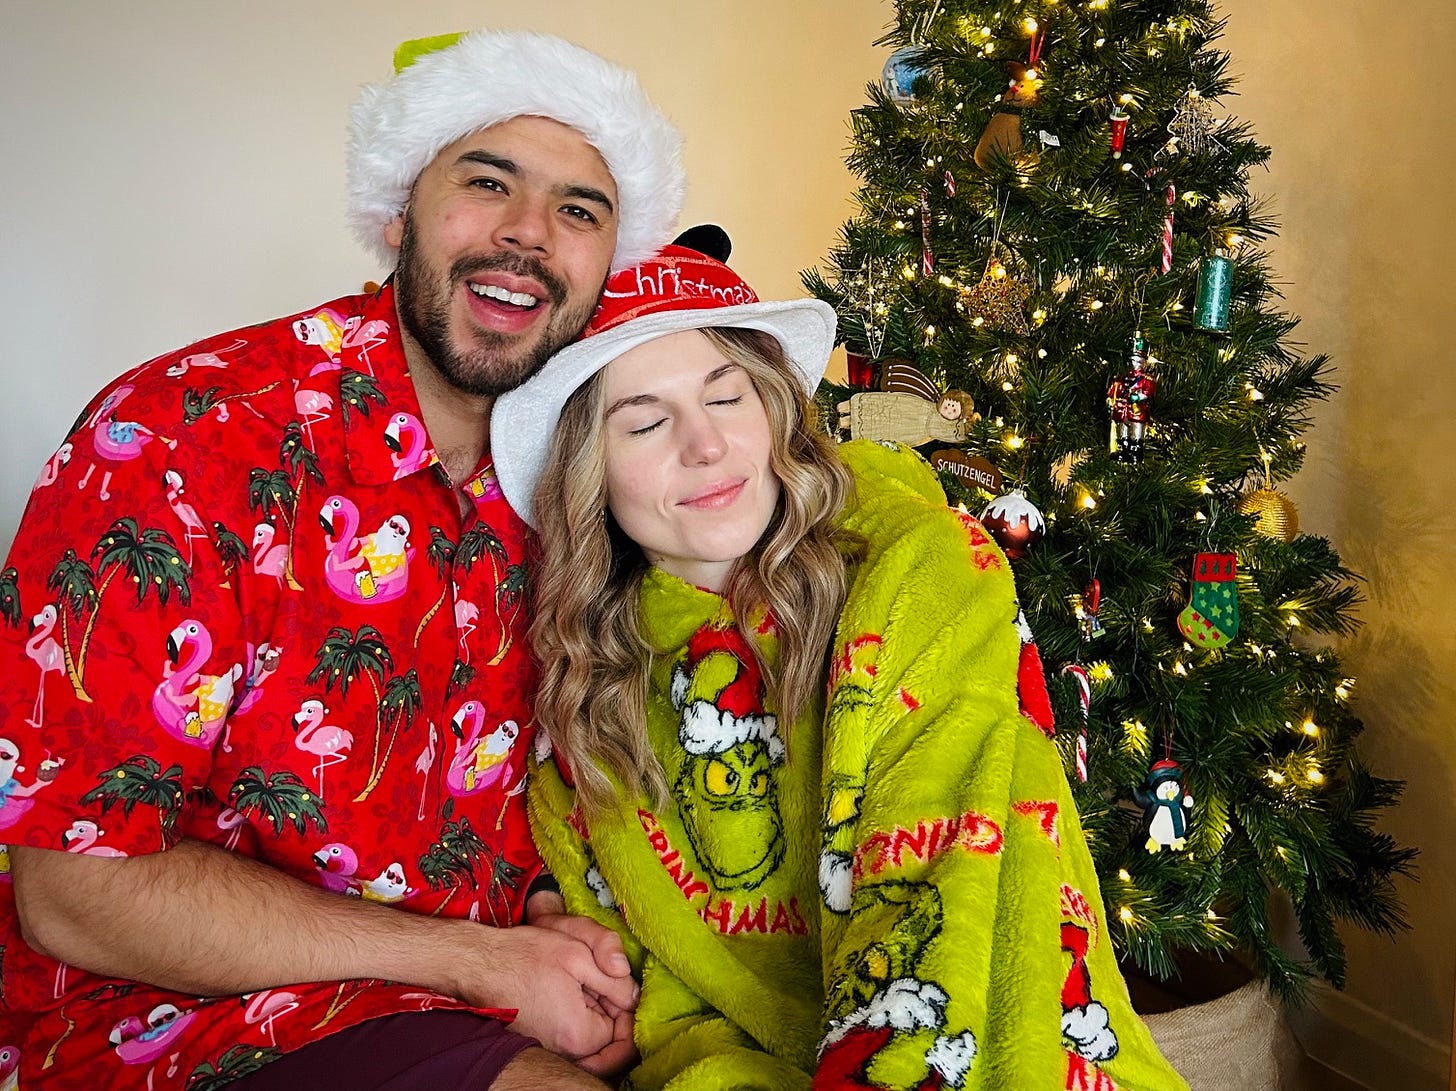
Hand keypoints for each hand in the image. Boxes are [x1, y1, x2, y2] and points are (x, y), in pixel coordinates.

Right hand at [527, 896, 637, 1076]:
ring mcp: (549, 1049)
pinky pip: (571, 1037)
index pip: (624, 1034)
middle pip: (608, 1044)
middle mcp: (563, 1052)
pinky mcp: (539, 1042)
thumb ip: (614, 979)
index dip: (626, 1006)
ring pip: (590, 1042)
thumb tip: (634, 997)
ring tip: (584, 984)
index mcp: (577, 1035)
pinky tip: (570, 991)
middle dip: (613, 1014)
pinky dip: (578, 1017)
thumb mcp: (578, 953)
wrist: (479, 963)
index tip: (615, 982)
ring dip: (595, 1016)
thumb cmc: (524, 955)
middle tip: (603, 983)